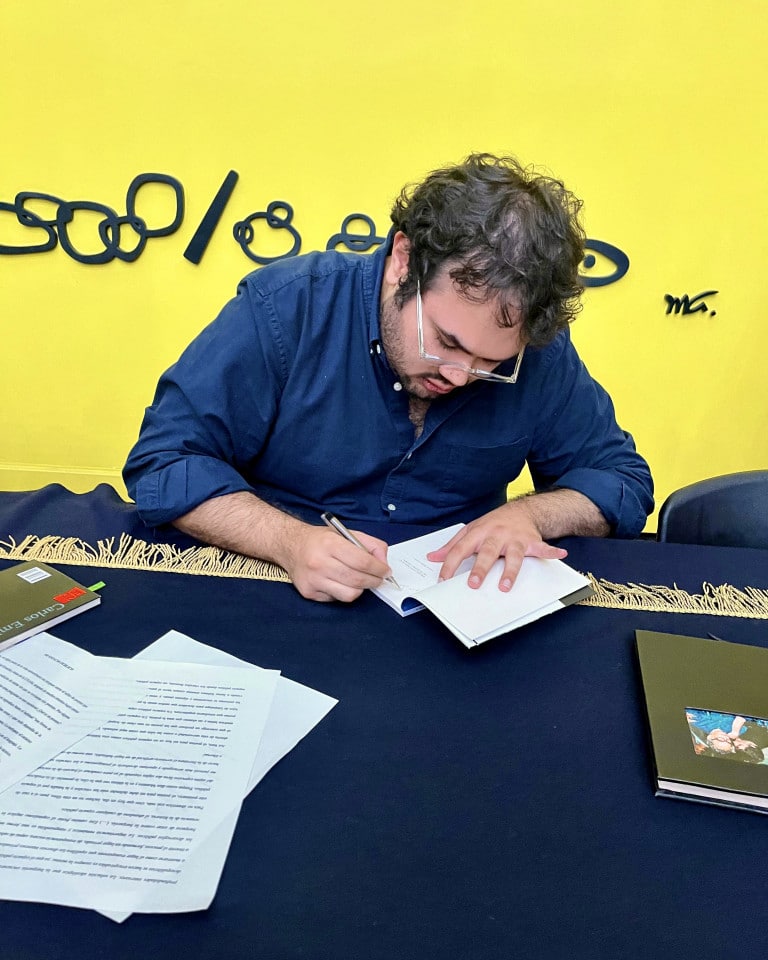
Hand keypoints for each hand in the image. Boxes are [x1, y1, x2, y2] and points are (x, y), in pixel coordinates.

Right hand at [282, 524, 391, 601]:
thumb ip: (370, 544)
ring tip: (359, 580)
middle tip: (378, 579)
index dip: (379, 569)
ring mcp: (313, 580)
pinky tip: (340, 582)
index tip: (386, 572)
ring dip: (360, 589)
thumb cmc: (321, 540)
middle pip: (357, 580)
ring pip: (349, 594)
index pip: (362, 562)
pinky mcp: (309, 593)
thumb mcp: (346, 533)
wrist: (290, 546)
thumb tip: (384, 563)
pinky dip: (343, 592)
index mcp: (330, 544)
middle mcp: (319, 563)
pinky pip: (336, 599)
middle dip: (374, 581)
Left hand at [426, 502, 566, 591]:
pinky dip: (551, 551)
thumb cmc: (493, 524)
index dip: (451, 565)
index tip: (443, 579)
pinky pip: (542, 547)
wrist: (521, 510)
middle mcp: (496, 535)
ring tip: (505, 585)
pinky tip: (559, 554)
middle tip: (474, 584)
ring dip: (510, 570)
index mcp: (478, 533)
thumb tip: (432, 558)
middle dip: (480, 568)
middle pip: (487, 552)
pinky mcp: (531, 541)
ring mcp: (514, 539)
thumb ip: (452, 546)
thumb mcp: (470, 531)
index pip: (461, 549)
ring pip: (512, 555)